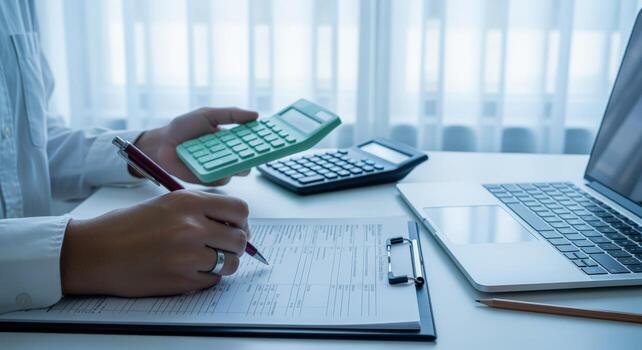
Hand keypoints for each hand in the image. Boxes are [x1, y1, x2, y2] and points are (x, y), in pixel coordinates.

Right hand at [60, 190, 248, 296]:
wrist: (95, 252)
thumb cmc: (126, 227)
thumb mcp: (166, 203)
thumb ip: (200, 210)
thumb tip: (232, 223)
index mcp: (189, 202)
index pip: (239, 210)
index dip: (240, 221)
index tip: (235, 227)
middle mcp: (192, 226)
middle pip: (240, 238)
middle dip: (234, 245)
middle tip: (222, 247)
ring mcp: (188, 255)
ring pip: (230, 263)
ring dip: (223, 263)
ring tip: (204, 260)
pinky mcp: (182, 280)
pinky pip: (213, 281)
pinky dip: (206, 278)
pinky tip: (188, 271)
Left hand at [134, 107, 258, 185]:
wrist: (161, 144)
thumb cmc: (183, 128)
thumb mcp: (208, 115)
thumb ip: (231, 114)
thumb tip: (256, 115)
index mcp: (230, 139)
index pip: (251, 141)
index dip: (262, 141)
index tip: (273, 139)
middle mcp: (227, 154)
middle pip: (248, 158)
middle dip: (256, 156)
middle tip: (261, 153)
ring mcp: (219, 167)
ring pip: (237, 170)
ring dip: (240, 166)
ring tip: (241, 161)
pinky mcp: (209, 179)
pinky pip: (221, 178)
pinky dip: (221, 173)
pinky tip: (217, 166)